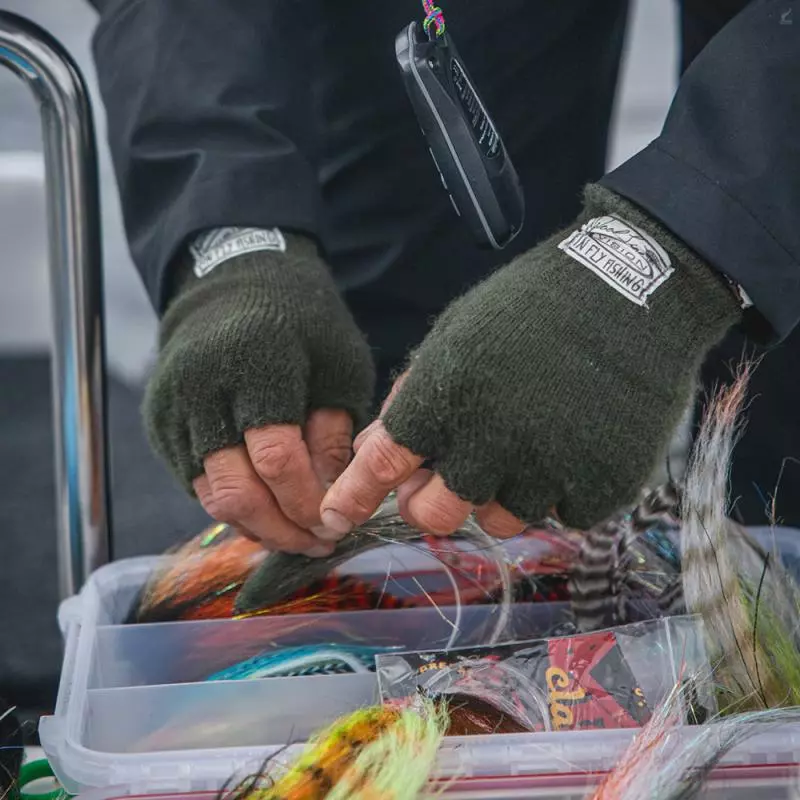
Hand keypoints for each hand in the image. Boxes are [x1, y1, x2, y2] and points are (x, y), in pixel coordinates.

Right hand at [143, 234, 374, 553]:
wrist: (236, 280)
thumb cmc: (303, 320)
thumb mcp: (339, 365)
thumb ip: (335, 433)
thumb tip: (332, 500)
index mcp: (255, 362)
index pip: (275, 457)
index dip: (305, 502)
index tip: (336, 525)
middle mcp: (202, 387)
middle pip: (235, 488)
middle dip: (281, 528)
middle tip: (318, 542)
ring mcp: (173, 406)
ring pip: (210, 494)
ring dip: (257, 526)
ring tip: (296, 535)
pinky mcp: (160, 422)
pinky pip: (195, 482)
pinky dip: (233, 506)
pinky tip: (267, 513)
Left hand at [322, 186, 740, 533]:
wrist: (632, 291)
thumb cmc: (533, 307)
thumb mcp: (457, 336)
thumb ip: (415, 395)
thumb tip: (379, 448)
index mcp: (448, 398)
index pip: (383, 463)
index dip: (354, 494)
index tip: (334, 516)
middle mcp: (491, 443)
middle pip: (435, 514)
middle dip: (428, 502)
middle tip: (443, 478)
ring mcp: (548, 469)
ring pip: (498, 519)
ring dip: (496, 494)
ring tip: (517, 449)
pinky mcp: (600, 484)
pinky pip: (559, 513)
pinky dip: (556, 489)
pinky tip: (568, 445)